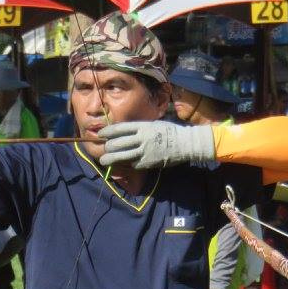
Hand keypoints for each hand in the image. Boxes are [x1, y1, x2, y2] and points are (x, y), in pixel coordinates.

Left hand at [98, 121, 215, 169]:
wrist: (187, 143)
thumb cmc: (171, 132)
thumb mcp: (155, 124)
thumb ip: (140, 128)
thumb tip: (125, 131)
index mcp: (143, 126)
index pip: (120, 128)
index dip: (108, 131)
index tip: (100, 133)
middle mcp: (142, 138)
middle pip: (117, 143)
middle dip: (108, 147)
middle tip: (104, 148)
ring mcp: (144, 151)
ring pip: (121, 156)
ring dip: (110, 158)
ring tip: (103, 160)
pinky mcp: (148, 162)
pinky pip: (133, 163)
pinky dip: (129, 163)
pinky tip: (126, 163)